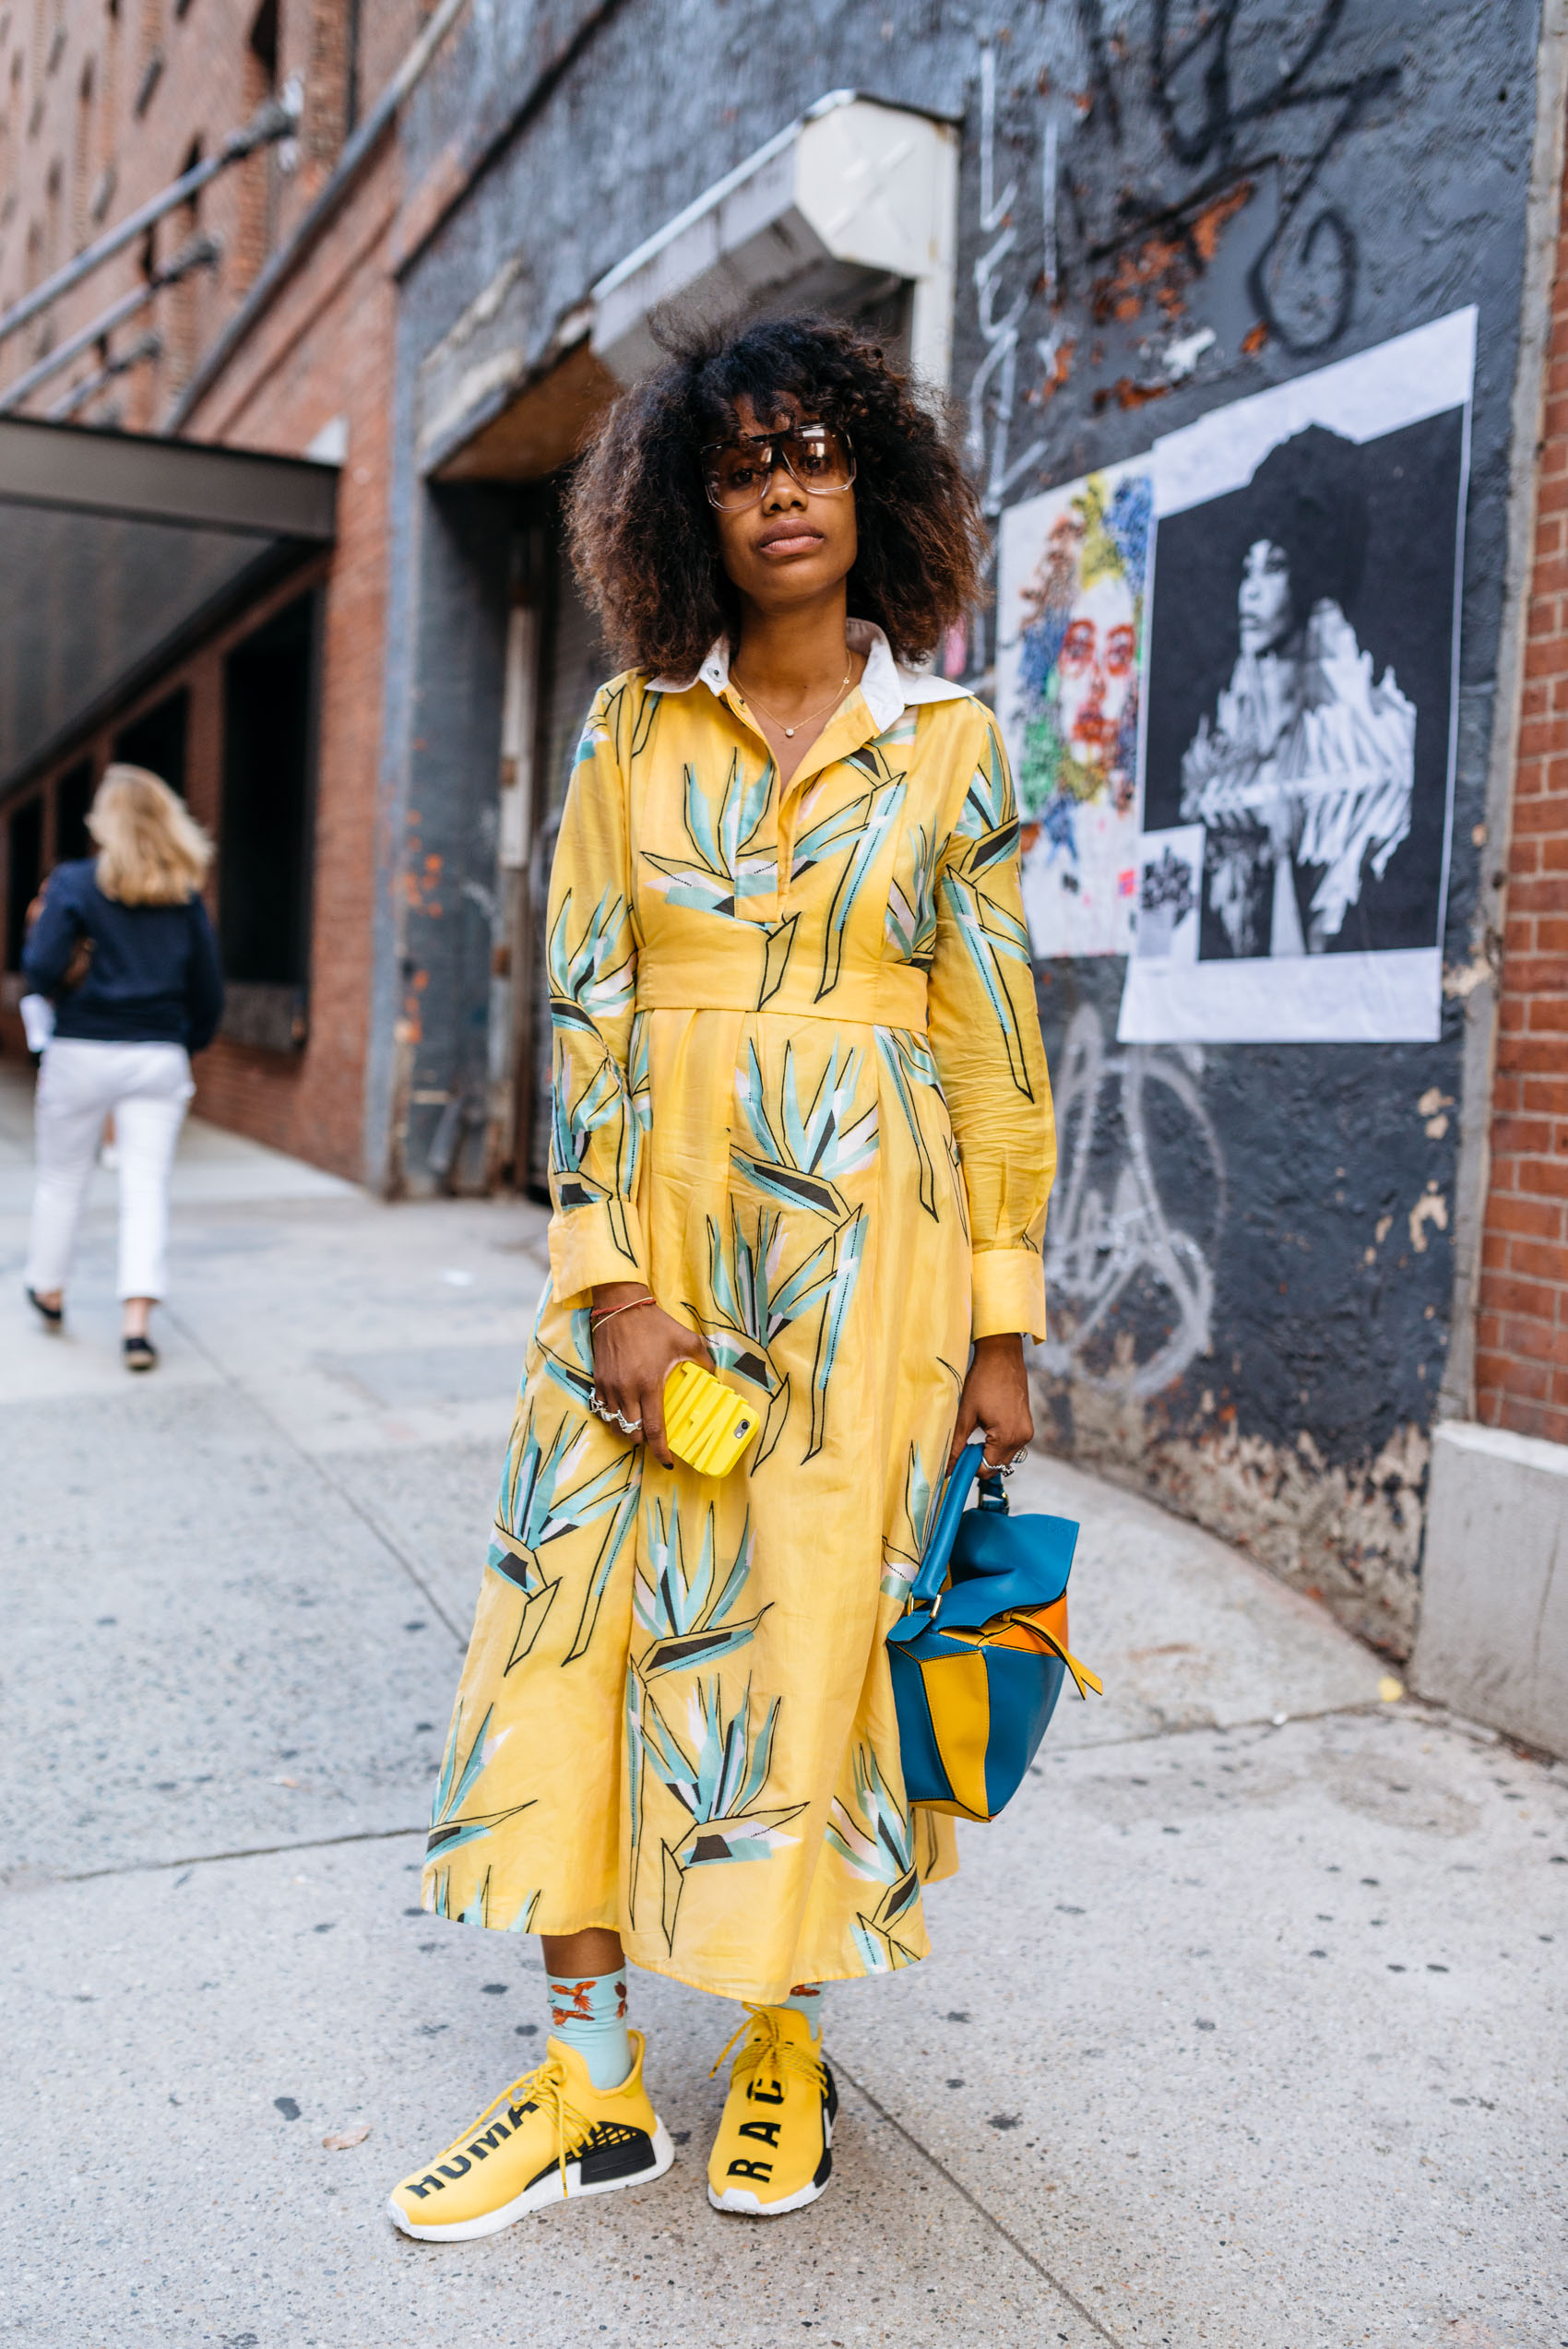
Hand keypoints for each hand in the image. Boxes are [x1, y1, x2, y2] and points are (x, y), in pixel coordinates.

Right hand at [590, 1283, 712, 1467]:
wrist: (619, 1306)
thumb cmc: (653, 1323)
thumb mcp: (686, 1339)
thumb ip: (703, 1359)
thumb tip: (714, 1374)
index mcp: (649, 1384)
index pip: (653, 1429)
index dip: (660, 1451)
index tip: (667, 1461)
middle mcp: (627, 1390)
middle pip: (631, 1432)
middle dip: (643, 1441)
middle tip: (654, 1438)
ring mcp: (610, 1386)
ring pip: (615, 1424)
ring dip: (627, 1431)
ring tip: (638, 1426)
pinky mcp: (598, 1379)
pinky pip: (603, 1409)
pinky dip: (613, 1416)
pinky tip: (623, 1411)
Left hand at [948, 1333, 1032, 1470]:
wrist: (1002, 1356)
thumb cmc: (982, 1381)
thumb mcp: (965, 1415)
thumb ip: (956, 1446)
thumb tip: (946, 1469)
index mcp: (1007, 1437)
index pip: (987, 1469)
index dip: (969, 1467)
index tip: (956, 1457)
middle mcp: (1022, 1438)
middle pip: (997, 1465)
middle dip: (979, 1460)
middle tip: (963, 1444)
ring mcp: (1027, 1431)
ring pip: (1004, 1456)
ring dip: (988, 1451)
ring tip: (975, 1431)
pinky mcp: (1026, 1425)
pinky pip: (1011, 1444)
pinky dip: (997, 1443)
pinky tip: (986, 1426)